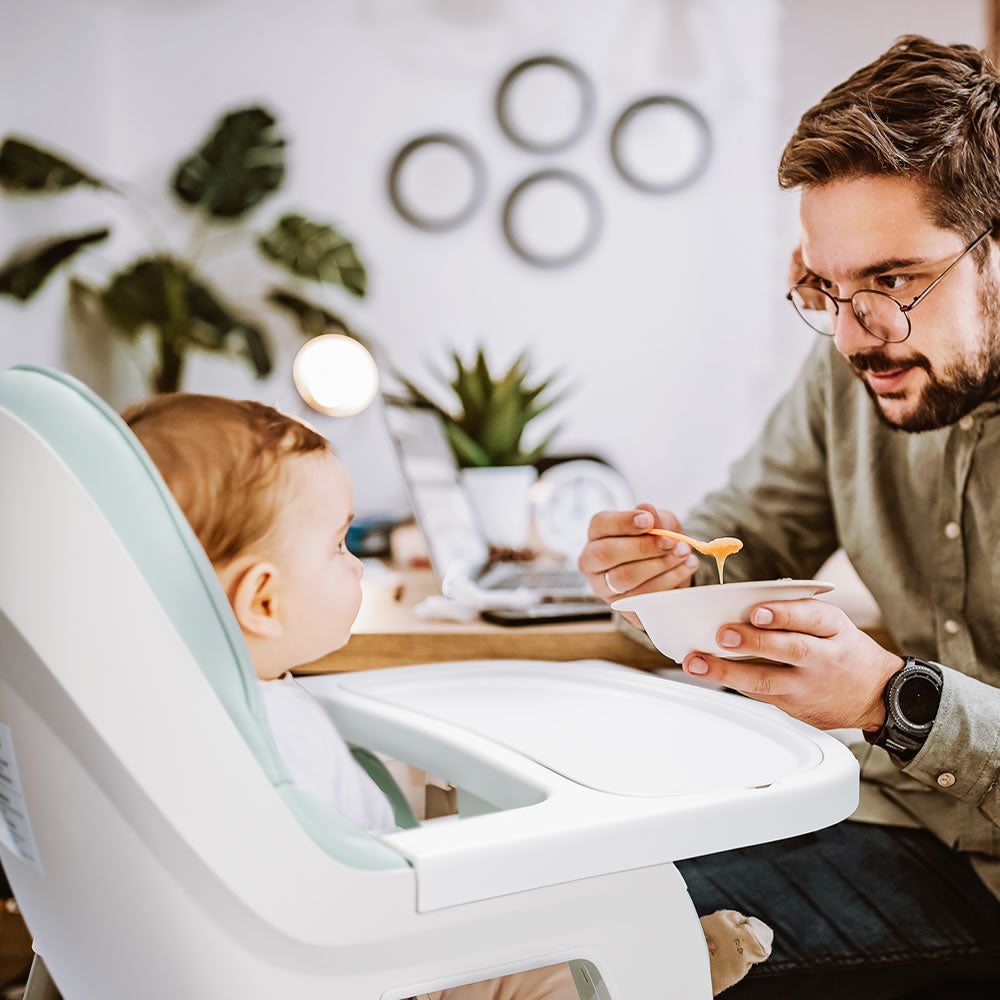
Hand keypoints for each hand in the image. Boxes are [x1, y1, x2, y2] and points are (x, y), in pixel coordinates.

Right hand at [578, 503, 699, 627]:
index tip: (648, 521)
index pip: (600, 524)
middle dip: (642, 547)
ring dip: (659, 565)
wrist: (667, 569)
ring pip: (624, 578)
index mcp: (596, 535)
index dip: (623, 522)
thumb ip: (655, 517)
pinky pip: (641, 597)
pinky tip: (685, 568)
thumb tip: (647, 510)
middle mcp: (592, 563)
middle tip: (671, 542)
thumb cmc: (656, 542)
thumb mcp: (660, 523)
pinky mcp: (622, 607)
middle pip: (607, 554)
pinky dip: (668, 581)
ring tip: (683, 554)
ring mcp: (605, 588)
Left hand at [681, 598, 903, 730]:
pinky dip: (734, 683)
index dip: (783, 614)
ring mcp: (810, 687)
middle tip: (722, 635)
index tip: (757, 612)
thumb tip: (749, 608)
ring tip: (698, 662)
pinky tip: (711, 674)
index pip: (811, 617)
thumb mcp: (834, 625)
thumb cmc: (846, 651)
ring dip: (727, 673)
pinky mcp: (796, 708)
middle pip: (789, 650)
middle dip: (752, 643)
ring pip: (767, 681)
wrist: (879, 696)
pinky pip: (761, 695)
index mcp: (835, 629)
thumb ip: (798, 613)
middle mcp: (825, 659)